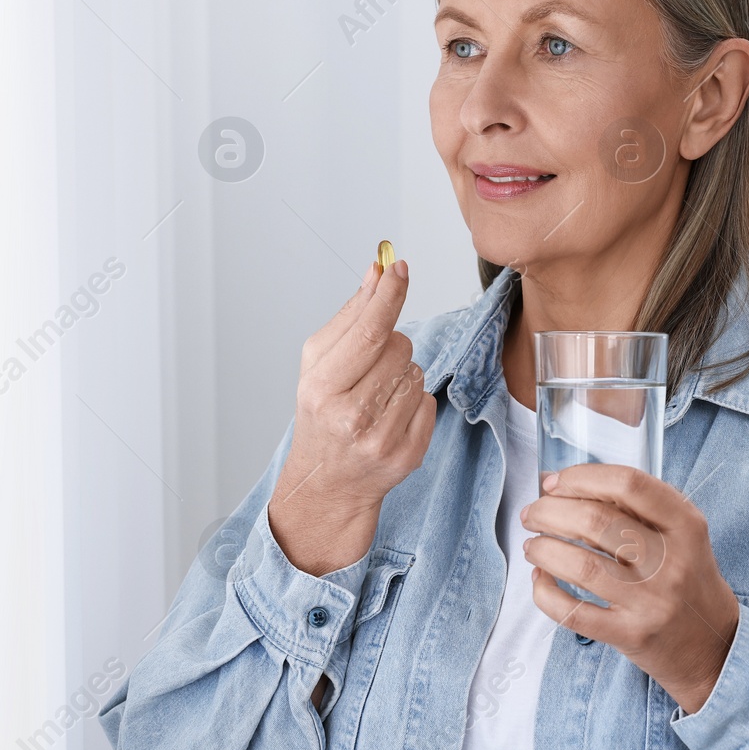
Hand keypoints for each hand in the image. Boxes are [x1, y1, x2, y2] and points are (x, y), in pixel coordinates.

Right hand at [268, 258, 436, 576]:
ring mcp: (382, 440)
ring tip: (376, 397)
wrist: (327, 481)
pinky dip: (414, 403)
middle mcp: (351, 416)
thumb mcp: (319, 364)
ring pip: (418, 373)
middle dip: (391, 346)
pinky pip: (429, 402)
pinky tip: (390, 418)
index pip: (368, 330)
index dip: (389, 295)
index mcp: (322, 388)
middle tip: (370, 368)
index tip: (400, 268)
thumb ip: (350, 317)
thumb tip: (377, 273)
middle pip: (399, 347)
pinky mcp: (408, 456)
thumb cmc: (322, 414)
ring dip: (403, 376)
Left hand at [519, 464, 738, 714]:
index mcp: (686, 526)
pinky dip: (546, 594)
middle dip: (550, 511)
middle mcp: (671, 562)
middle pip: (596, 522)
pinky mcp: (630, 635)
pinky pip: (575, 613)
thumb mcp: (679, 534)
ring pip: (581, 566)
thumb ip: (630, 506)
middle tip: (532, 514)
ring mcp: (650, 602)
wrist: (713, 646)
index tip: (554, 482)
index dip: (582, 478)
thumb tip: (557, 482)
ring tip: (532, 545)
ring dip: (543, 549)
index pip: (629, 485)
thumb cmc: (686, 579)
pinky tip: (541, 580)